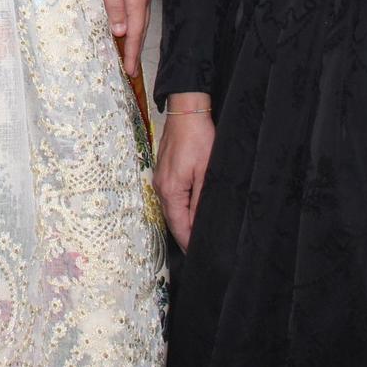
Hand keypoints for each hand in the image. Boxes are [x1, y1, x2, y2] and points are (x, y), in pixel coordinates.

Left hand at [89, 0, 152, 75]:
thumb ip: (114, 6)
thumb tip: (121, 32)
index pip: (135, 32)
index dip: (132, 52)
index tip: (130, 71)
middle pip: (140, 26)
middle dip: (134, 48)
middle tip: (129, 68)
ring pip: (138, 16)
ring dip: (132, 34)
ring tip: (126, 51)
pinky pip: (135, 5)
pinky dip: (130, 18)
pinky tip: (123, 22)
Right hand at [154, 94, 214, 249]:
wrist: (186, 111)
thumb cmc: (198, 138)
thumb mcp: (207, 172)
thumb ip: (202, 201)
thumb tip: (200, 225)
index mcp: (170, 190)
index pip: (179, 226)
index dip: (190, 243)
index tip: (201, 254)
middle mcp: (160, 187)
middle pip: (172, 220)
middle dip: (185, 235)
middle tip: (202, 248)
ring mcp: (159, 179)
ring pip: (171, 209)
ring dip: (183, 222)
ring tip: (198, 234)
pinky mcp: (163, 172)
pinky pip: (170, 198)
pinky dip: (179, 208)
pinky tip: (191, 211)